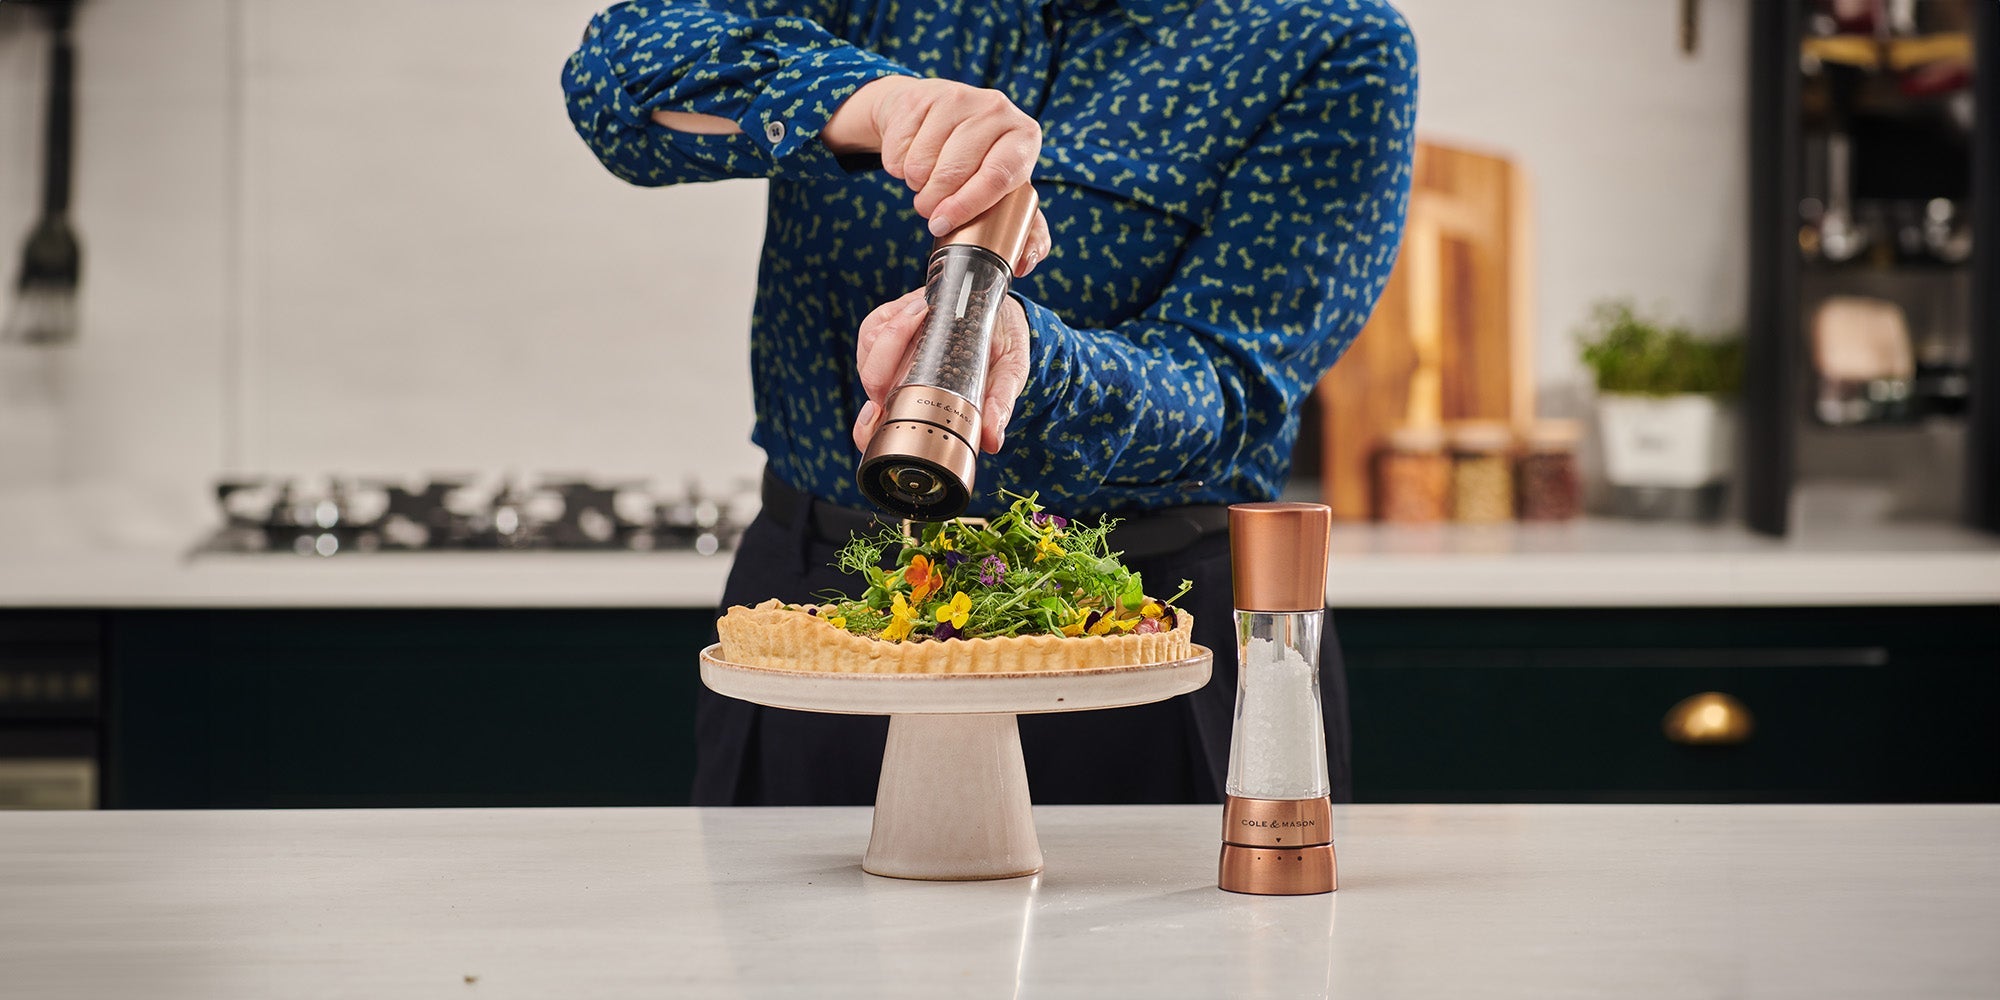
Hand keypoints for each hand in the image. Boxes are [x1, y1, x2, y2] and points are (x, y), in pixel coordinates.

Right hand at [824, 76, 1051, 273]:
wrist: (940, 114)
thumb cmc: (979, 163)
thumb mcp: (1007, 191)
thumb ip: (1026, 231)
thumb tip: (1025, 262)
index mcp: (1024, 137)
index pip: (996, 177)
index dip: (966, 207)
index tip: (942, 226)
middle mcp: (997, 109)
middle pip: (953, 173)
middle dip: (933, 203)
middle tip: (930, 209)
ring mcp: (959, 95)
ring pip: (921, 162)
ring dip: (916, 183)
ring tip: (926, 180)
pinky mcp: (923, 94)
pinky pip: (899, 147)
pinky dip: (897, 165)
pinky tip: (911, 157)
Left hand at [852, 288, 1030, 454]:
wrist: (1003, 313)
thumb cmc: (1003, 350)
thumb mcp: (1009, 374)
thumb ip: (999, 404)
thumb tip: (993, 442)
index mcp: (920, 406)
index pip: (879, 427)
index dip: (867, 427)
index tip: (876, 410)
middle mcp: (899, 383)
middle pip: (872, 380)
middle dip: (886, 358)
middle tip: (918, 333)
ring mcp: (890, 356)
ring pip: (870, 351)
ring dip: (894, 332)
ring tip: (927, 313)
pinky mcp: (886, 326)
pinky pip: (875, 325)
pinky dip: (895, 316)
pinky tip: (922, 307)